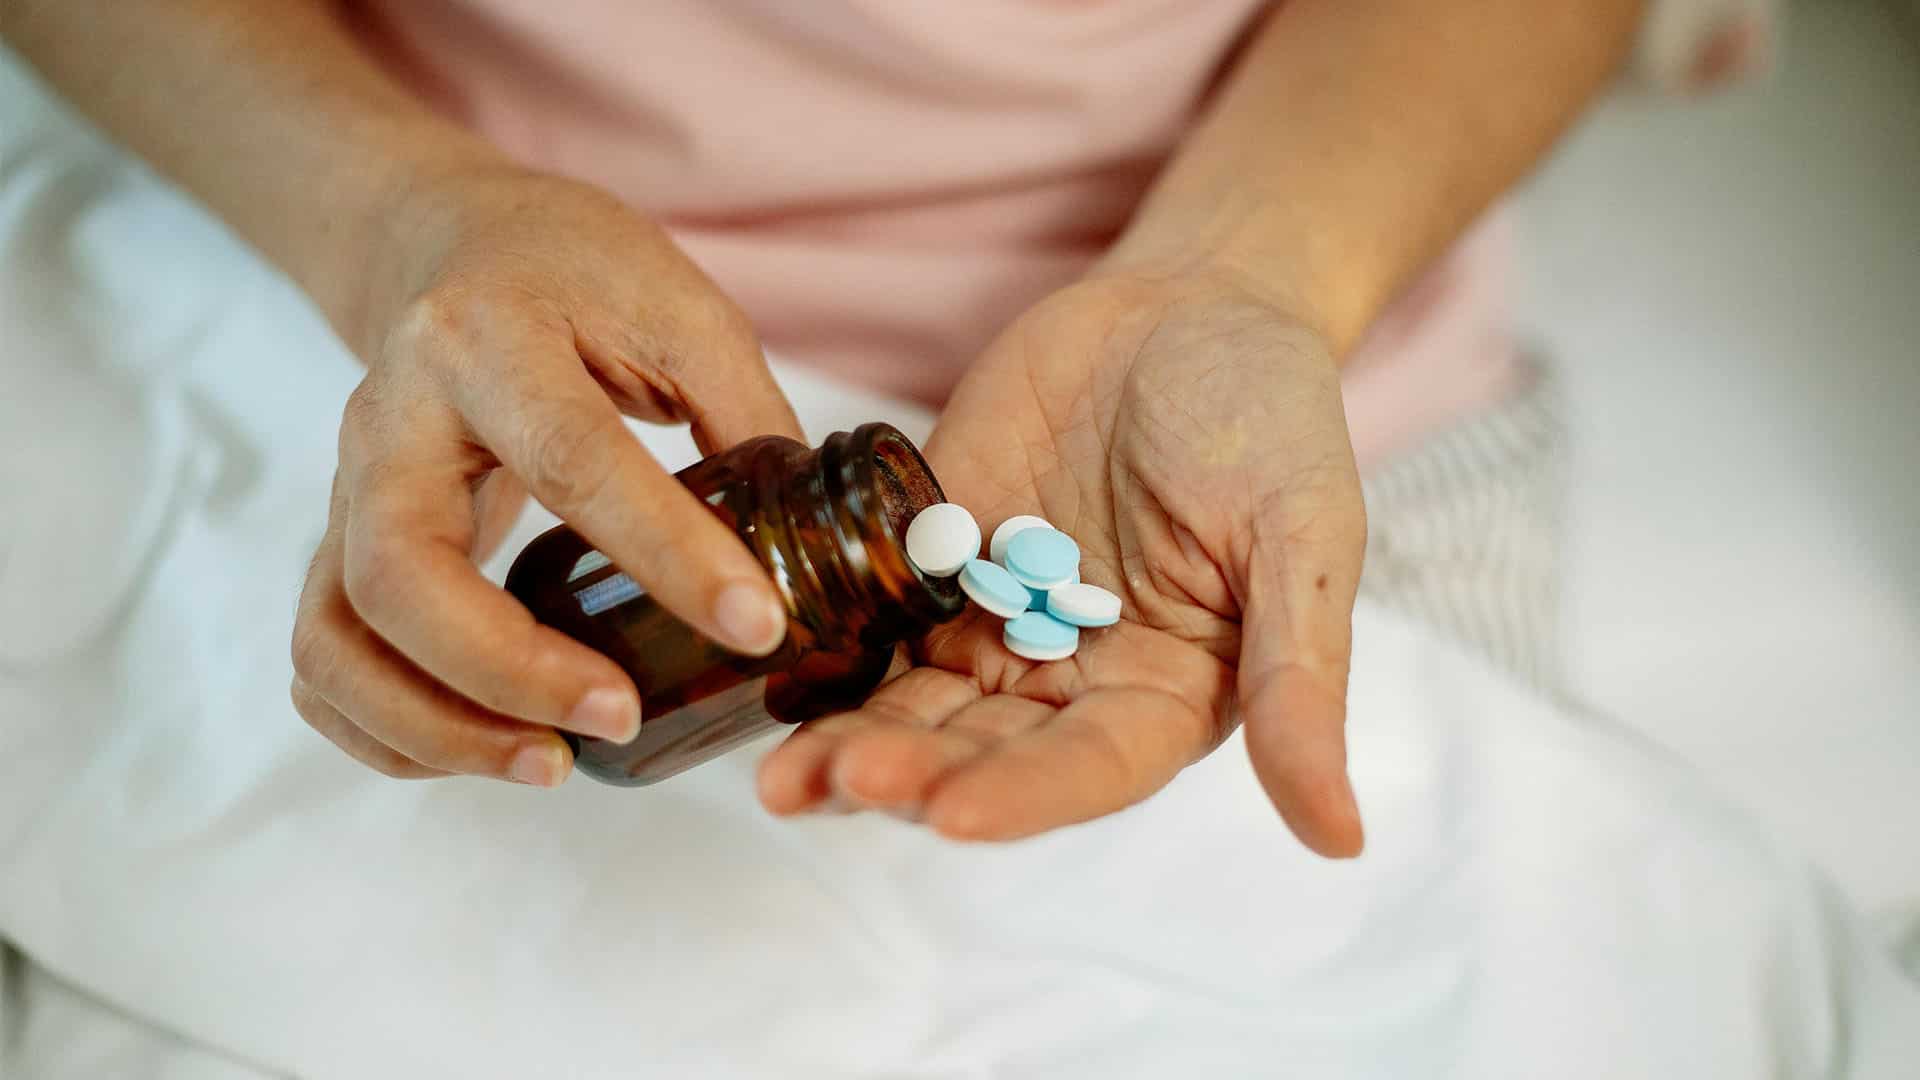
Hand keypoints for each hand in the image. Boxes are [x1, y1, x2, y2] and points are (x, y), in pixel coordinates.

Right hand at [290, 168, 801, 785]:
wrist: (451, 244)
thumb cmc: (574, 272)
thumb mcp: (679, 308)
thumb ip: (746, 416)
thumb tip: (823, 550)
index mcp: (488, 339)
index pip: (572, 460)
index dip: (667, 554)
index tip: (756, 626)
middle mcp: (392, 418)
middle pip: (399, 573)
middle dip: (508, 671)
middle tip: (619, 717)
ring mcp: (348, 488)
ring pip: (337, 636)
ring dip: (434, 725)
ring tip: (551, 762)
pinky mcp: (340, 542)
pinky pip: (323, 659)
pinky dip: (386, 730)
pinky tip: (487, 750)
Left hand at [758, 272, 1367, 855]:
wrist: (1189, 302)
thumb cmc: (1271, 416)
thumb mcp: (1304, 537)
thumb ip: (1302, 680)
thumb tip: (1340, 838)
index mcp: (1166, 694)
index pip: (1089, 770)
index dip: (1021, 797)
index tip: (950, 812)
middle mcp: (1073, 677)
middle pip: (982, 752)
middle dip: (909, 773)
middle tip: (830, 781)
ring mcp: (996, 620)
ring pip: (914, 705)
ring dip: (848, 741)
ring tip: (778, 775)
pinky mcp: (936, 559)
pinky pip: (873, 619)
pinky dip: (825, 653)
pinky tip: (769, 675)